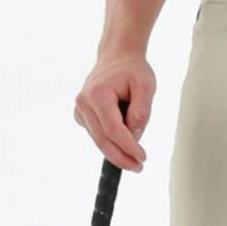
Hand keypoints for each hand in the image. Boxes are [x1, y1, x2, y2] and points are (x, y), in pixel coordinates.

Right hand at [74, 56, 156, 171]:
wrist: (117, 58)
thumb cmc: (132, 70)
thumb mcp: (146, 86)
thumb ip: (141, 111)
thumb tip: (134, 135)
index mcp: (98, 93)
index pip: (113, 129)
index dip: (128, 147)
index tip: (142, 158)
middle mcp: (84, 102)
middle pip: (103, 140)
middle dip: (121, 157)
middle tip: (138, 167)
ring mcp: (80, 110)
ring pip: (99, 140)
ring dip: (117, 152)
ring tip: (136, 157)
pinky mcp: (81, 116)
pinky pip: (98, 136)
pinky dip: (111, 143)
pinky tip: (124, 141)